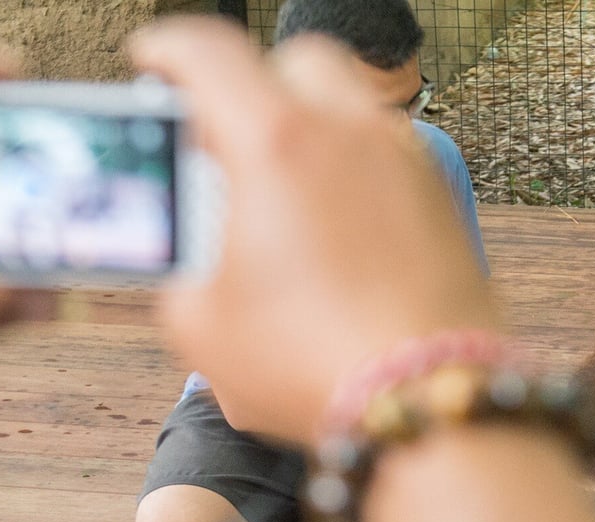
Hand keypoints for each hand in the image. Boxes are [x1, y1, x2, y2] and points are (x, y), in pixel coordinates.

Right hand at [131, 17, 498, 445]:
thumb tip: (194, 249)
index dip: (168, 48)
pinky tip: (333, 227)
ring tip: (279, 185)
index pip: (209, 52)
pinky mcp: (440, 200)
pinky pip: (387, 158)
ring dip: (310, 127)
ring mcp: (405, 161)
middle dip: (254, 83)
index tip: (153, 60)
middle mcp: (349, 132)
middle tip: (223, 131)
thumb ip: (183, 263)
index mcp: (275, 141)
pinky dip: (353, 170)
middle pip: (297, 61)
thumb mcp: (200, 322)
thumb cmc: (311, 363)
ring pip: (352, 108)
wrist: (427, 401)